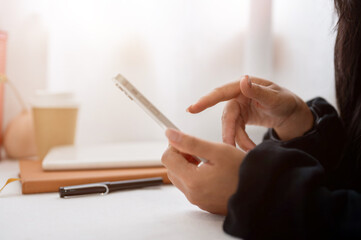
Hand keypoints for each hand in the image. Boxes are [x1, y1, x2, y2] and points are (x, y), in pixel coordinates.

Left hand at [162, 128, 244, 214]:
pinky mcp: (204, 204)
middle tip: (198, 150)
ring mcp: (198, 201)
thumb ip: (190, 142)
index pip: (167, 158)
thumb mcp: (217, 150)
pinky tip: (211, 172)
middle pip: (172, 169)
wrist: (260, 192)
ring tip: (207, 160)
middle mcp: (192, 194)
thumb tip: (170, 134)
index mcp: (192, 180)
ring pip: (180, 179)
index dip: (174, 146)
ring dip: (187, 166)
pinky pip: (191, 188)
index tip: (186, 141)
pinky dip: (195, 177)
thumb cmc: (242, 171)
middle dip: (180, 156)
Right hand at [187, 75, 313, 150]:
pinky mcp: (240, 118)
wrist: (290, 114)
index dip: (205, 101)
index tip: (192, 109)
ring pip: (230, 126)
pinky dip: (241, 141)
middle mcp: (238, 96)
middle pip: (226, 115)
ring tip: (248, 150)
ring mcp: (238, 108)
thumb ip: (258, 91)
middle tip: (228, 146)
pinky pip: (235, 131)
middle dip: (228, 132)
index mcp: (243, 87)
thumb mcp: (275, 98)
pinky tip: (248, 148)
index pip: (221, 93)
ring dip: (237, 139)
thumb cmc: (285, 102)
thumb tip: (243, 80)